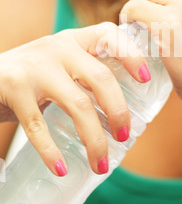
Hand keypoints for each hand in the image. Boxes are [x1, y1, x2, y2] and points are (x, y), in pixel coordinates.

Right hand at [0, 23, 149, 175]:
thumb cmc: (28, 76)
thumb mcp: (57, 65)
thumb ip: (82, 75)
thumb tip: (119, 112)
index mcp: (72, 40)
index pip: (109, 35)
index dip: (132, 54)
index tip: (146, 79)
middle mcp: (57, 48)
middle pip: (100, 78)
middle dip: (118, 111)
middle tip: (124, 136)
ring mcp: (35, 67)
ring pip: (78, 105)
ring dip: (93, 139)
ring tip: (100, 164)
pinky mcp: (14, 87)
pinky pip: (39, 127)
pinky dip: (51, 151)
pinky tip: (60, 168)